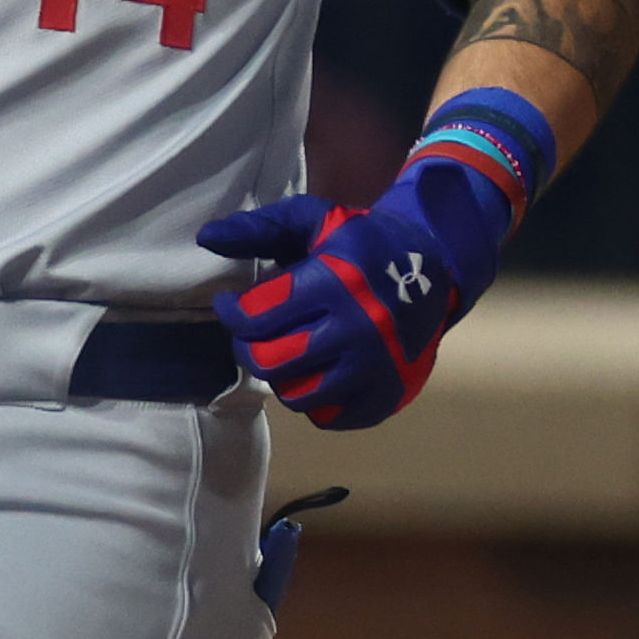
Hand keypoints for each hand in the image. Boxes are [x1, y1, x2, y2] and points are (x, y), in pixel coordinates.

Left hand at [202, 117, 535, 433]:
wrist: (433, 267)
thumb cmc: (360, 242)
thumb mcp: (313, 221)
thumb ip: (258, 228)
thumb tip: (206, 237)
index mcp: (335, 284)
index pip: (254, 318)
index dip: (232, 311)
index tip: (232, 303)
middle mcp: (357, 331)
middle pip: (270, 362)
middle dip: (249, 347)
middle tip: (254, 333)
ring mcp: (374, 369)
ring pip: (294, 395)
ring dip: (281, 374)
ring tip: (288, 349)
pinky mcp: (384, 397)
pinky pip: (326, 417)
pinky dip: (313, 398)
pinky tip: (317, 369)